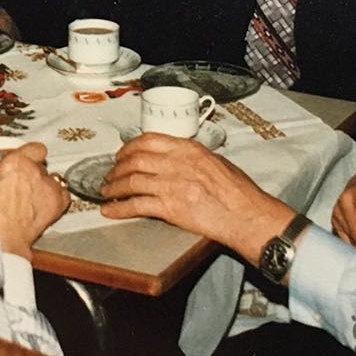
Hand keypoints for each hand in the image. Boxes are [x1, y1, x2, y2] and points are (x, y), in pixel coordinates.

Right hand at [0, 142, 68, 258]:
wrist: (2, 237)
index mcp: (15, 162)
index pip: (34, 148)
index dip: (32, 154)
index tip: (29, 159)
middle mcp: (34, 170)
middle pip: (41, 166)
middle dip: (34, 174)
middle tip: (24, 185)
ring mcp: (48, 186)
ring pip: (54, 179)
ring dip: (46, 186)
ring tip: (36, 198)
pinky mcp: (57, 202)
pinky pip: (64, 194)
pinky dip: (58, 199)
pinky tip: (49, 205)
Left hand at [100, 133, 294, 263]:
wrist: (248, 215)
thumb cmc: (240, 192)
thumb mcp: (216, 162)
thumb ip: (193, 158)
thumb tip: (177, 158)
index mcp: (188, 149)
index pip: (148, 140)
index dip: (128, 148)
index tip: (121, 155)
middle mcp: (176, 163)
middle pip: (134, 160)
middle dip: (117, 168)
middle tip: (110, 175)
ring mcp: (171, 185)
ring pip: (131, 181)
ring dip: (114, 187)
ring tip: (106, 192)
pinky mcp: (170, 208)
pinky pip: (136, 206)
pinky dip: (119, 208)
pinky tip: (110, 210)